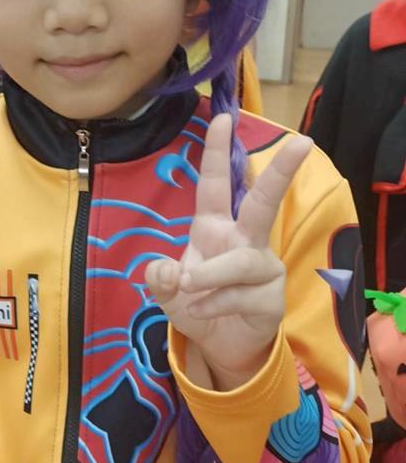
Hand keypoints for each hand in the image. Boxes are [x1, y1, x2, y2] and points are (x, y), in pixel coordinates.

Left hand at [145, 114, 311, 390]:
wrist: (221, 344)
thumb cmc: (196, 304)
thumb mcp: (166, 291)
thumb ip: (159, 280)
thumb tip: (168, 271)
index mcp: (214, 226)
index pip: (218, 184)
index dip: (218, 152)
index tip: (223, 118)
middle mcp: (243, 239)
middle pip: (263, 202)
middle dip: (281, 172)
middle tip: (302, 142)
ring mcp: (262, 266)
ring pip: (240, 261)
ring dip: (210, 275)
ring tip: (189, 289)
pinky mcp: (272, 296)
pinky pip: (239, 295)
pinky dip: (211, 305)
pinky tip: (200, 312)